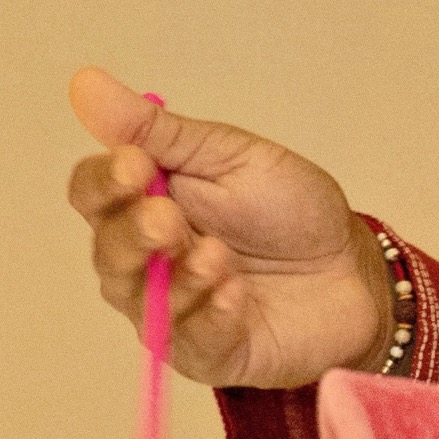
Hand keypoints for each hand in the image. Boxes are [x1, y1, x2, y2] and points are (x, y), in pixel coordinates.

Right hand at [66, 66, 393, 388]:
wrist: (352, 268)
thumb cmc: (290, 211)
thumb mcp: (231, 156)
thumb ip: (159, 132)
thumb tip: (85, 84)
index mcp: (144, 203)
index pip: (92, 194)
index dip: (104, 182)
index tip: (135, 165)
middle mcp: (144, 262)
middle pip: (108, 251)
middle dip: (135, 234)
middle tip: (171, 219)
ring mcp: (172, 312)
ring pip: (143, 302)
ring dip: (177, 278)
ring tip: (219, 256)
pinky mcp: (207, 353)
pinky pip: (191, 342)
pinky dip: (211, 316)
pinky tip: (237, 295)